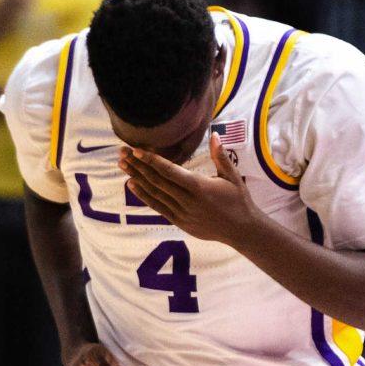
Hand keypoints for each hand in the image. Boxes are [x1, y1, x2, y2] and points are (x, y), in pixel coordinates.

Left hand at [118, 136, 261, 248]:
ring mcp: (181, 212)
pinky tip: (132, 185)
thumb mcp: (232, 176)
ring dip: (137, 178)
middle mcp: (187, 200)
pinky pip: (157, 207)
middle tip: (122, 153)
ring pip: (154, 193)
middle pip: (157, 180)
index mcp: (199, 187)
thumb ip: (220, 156)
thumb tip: (214, 135)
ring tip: (123, 165)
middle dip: (138, 165)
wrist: (242, 230)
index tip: (137, 149)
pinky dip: (144, 196)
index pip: (170, 171)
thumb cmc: (239, 200)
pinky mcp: (179, 221)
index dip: (151, 160)